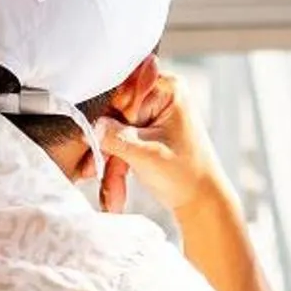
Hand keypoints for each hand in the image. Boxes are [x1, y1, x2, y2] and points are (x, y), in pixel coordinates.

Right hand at [101, 68, 227, 215]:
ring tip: (111, 194)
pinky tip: (115, 191)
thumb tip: (92, 126)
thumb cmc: (187, 175)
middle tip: (91, 171)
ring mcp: (152, 114)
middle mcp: (159, 95)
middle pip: (114, 114)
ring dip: (110, 163)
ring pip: (114, 132)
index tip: (89, 135)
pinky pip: (120, 143)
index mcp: (167, 89)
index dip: (104, 115)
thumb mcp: (146, 155)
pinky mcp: (146, 131)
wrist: (202, 200)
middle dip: (105, 148)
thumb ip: (116, 137)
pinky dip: (117, 166)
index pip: (121, 92)